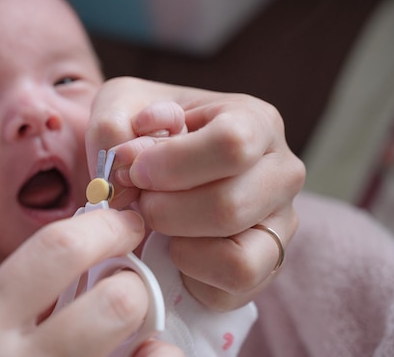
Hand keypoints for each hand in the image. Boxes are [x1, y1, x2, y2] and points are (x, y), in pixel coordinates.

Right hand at [0, 209, 182, 356]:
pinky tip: (142, 356)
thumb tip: (80, 259)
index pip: (58, 250)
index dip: (105, 227)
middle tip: (126, 281)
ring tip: (135, 327)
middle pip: (115, 303)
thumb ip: (8, 294)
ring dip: (147, 330)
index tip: (125, 222)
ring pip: (140, 353)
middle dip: (133, 283)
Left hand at [87, 77, 304, 310]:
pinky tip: (173, 247)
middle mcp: (281, 172)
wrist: (163, 165)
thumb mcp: (121, 107)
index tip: (137, 171)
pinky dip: (191, 274)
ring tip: (158, 224)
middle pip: (229, 206)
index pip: (231, 144)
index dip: (172, 164)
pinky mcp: (269, 264)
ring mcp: (282, 223)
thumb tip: (124, 170)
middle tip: (140, 201)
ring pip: (238, 257)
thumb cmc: (148, 132)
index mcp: (254, 120)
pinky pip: (234, 286)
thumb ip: (112, 126)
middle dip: (164, 211)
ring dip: (179, 245)